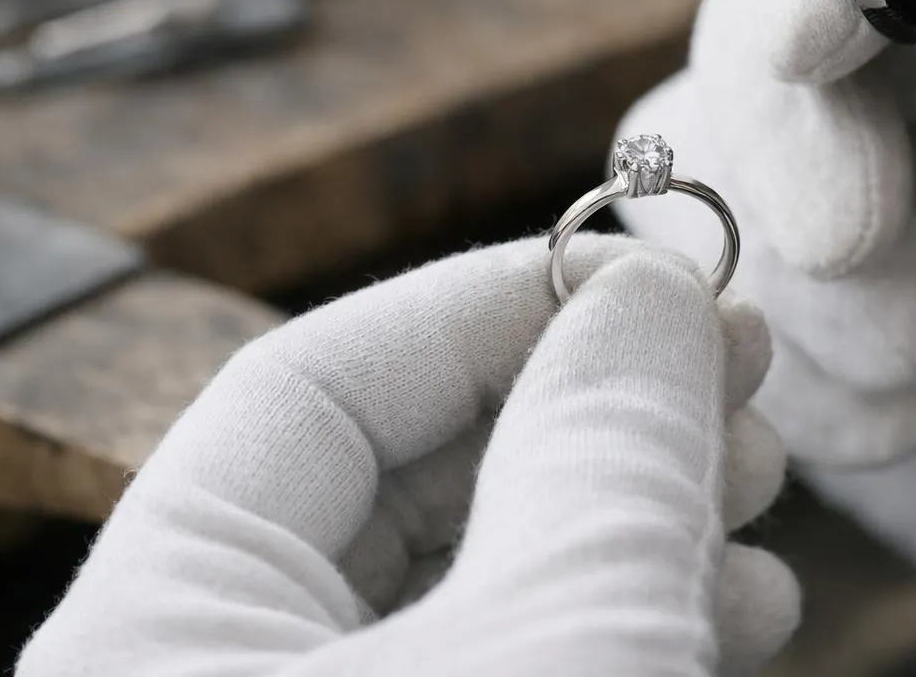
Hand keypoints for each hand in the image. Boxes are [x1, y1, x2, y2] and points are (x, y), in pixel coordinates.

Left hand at [17, 236, 797, 676]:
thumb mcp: (562, 640)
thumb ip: (600, 449)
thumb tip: (651, 295)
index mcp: (154, 634)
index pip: (315, 383)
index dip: (498, 300)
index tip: (653, 275)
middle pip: (412, 475)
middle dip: (597, 412)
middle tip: (740, 375)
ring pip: (480, 575)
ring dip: (636, 516)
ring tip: (760, 496)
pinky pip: (514, 657)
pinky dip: (623, 615)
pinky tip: (736, 603)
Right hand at [614, 0, 915, 676]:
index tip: (817, 44)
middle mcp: (903, 67)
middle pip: (756, 32)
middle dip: (792, 152)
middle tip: (858, 248)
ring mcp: (815, 175)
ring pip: (703, 168)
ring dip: (798, 284)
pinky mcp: (763, 289)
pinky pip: (688, 305)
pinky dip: (786, 375)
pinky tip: (900, 422)